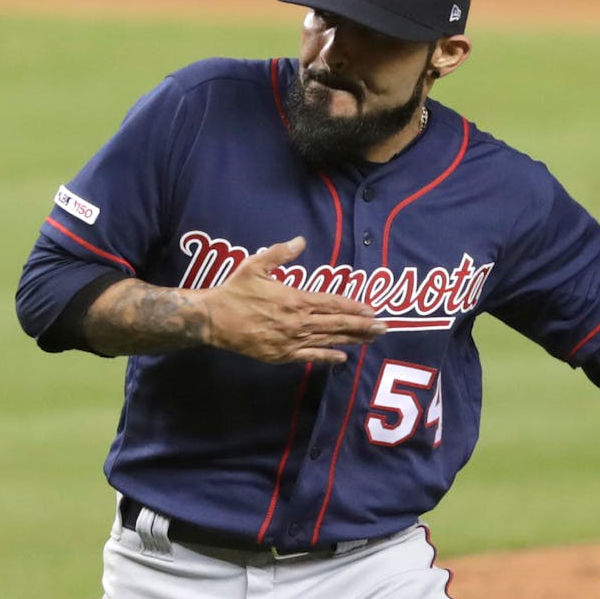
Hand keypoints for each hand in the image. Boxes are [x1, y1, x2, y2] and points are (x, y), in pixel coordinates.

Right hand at [200, 236, 384, 363]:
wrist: (213, 320)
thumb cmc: (235, 290)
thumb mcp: (256, 265)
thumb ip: (280, 253)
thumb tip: (300, 241)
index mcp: (295, 299)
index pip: (332, 303)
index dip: (354, 306)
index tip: (372, 309)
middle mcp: (298, 322)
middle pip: (338, 324)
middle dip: (364, 325)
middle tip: (385, 326)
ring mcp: (291, 341)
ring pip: (329, 341)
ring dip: (353, 340)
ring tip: (372, 339)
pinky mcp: (282, 355)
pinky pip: (310, 357)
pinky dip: (328, 357)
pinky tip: (343, 357)